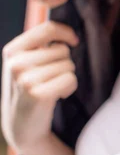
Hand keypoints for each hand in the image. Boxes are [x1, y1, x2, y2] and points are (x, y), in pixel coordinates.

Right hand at [1, 21, 78, 151]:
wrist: (20, 126)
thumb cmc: (29, 90)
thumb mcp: (25, 64)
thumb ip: (39, 46)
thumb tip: (69, 34)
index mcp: (12, 51)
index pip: (46, 29)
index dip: (66, 32)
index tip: (74, 41)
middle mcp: (15, 63)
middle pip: (62, 50)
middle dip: (65, 63)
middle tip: (52, 78)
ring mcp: (25, 79)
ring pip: (68, 65)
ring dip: (68, 76)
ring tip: (53, 87)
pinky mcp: (38, 95)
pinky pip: (70, 79)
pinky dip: (70, 87)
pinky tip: (59, 95)